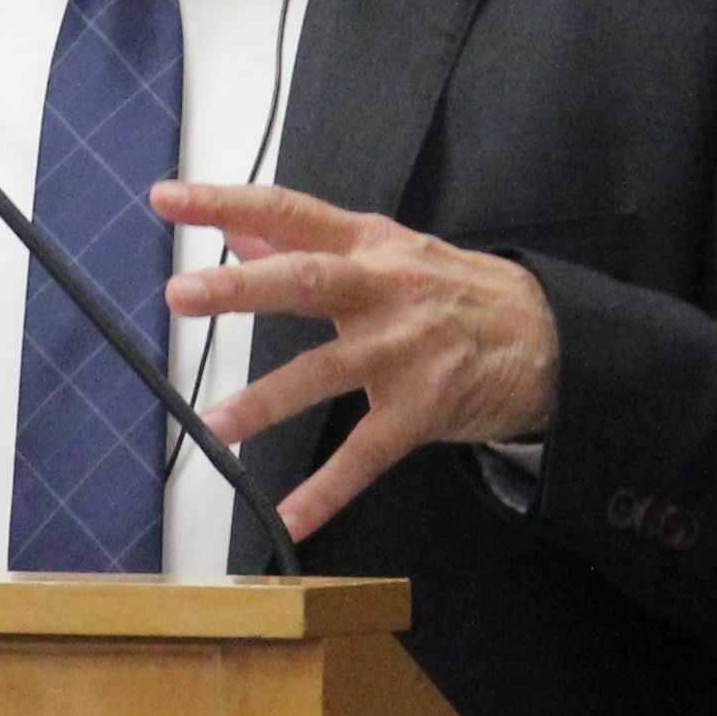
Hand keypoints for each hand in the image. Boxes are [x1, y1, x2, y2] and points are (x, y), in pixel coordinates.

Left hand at [155, 180, 560, 541]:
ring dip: (266, 401)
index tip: (167, 197)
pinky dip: (326, 491)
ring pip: (327, 373)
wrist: (549, 336)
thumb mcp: (386, 250)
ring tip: (212, 425)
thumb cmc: (452, 290)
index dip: (226, 201)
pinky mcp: (425, 408)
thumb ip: (307, 244)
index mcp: (368, 243)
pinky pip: (367, 455)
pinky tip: (287, 518)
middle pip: (306, 280)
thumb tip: (235, 229)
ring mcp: (406, 350)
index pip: (289, 211)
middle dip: (241, 287)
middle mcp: (384, 289)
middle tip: (180, 292)